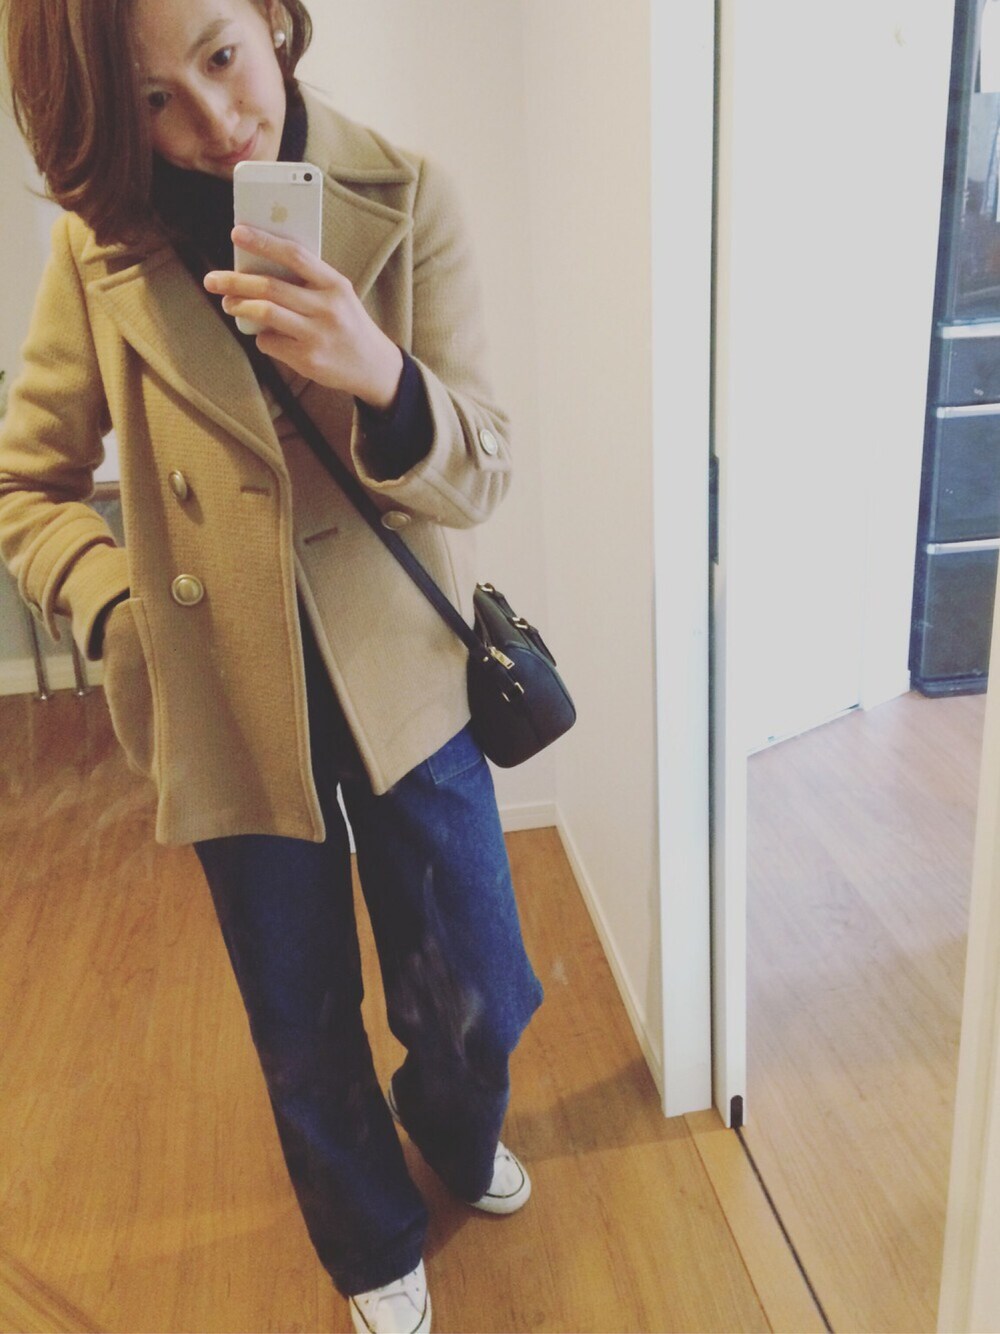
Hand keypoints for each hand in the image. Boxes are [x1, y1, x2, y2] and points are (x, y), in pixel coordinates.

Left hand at [204, 226, 403, 409]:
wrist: (374, 367)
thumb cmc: (347, 323)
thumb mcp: (337, 295)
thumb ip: (306, 281)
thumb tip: (257, 270)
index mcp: (335, 284)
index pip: (295, 255)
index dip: (263, 241)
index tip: (237, 232)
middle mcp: (328, 308)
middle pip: (271, 287)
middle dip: (235, 281)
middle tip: (212, 279)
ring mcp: (318, 335)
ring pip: (266, 313)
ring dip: (240, 307)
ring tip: (228, 303)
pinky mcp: (309, 359)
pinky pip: (271, 342)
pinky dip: (261, 337)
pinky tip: (265, 335)